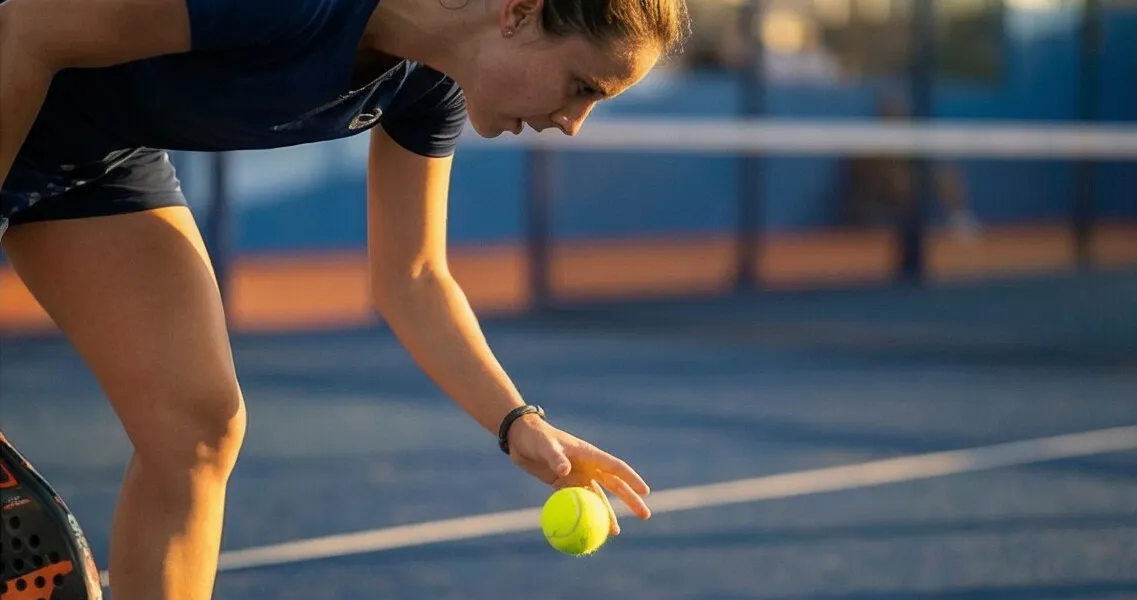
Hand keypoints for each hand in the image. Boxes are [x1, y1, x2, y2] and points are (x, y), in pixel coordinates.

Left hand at [506, 414, 650, 535]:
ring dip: (607, 514)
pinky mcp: (563, 484)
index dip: (632, 479)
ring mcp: (577, 476)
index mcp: (589, 454)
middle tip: (645, 516)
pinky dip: (583, 514)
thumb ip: (556, 458)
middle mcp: (587, 466)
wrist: (520, 439)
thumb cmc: (536, 437)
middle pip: (614, 486)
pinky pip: (576, 501)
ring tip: (615, 532)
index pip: (616, 468)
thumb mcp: (546, 446)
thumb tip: (565, 471)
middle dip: (630, 500)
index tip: (645, 492)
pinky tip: (587, 528)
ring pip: (597, 498)